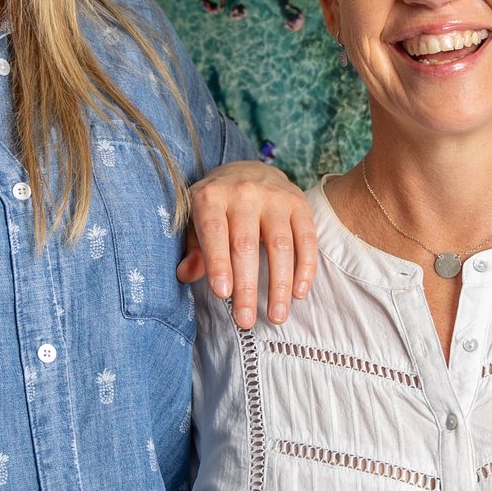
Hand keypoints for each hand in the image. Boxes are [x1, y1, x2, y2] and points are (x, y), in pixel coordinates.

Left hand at [176, 160, 316, 328]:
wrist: (248, 171)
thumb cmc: (218, 205)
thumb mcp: (196, 219)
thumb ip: (194, 247)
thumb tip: (185, 275)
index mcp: (211, 196)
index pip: (214, 232)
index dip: (218, 263)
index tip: (223, 294)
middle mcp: (243, 192)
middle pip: (246, 244)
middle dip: (247, 286)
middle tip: (246, 319)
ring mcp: (275, 197)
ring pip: (280, 245)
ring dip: (279, 284)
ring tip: (277, 316)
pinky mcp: (299, 203)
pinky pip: (306, 239)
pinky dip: (305, 268)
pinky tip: (299, 293)